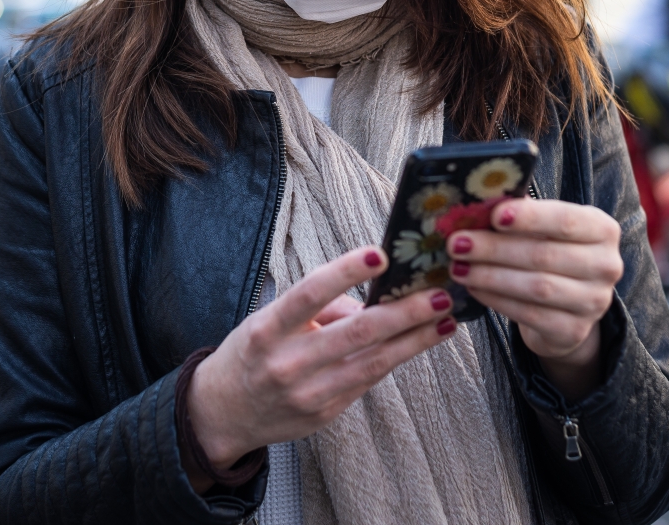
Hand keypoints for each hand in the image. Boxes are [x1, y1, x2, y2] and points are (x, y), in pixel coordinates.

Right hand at [185, 245, 457, 483]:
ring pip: (374, 362)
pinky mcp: (325, 414)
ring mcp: (309, 393)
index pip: (310, 293)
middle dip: (405, 312)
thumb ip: (319, 309)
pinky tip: (417, 342)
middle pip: (356, 333)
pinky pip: (367, 380)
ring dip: (415, 340)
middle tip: (439, 294)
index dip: (345, 272)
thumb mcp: (269, 320)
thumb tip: (372, 300)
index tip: (380, 255)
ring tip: (445, 319)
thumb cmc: (252, 353)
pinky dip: (394, 358)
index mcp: (268, 329)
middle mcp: (288, 363)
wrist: (223, 412)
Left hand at [446, 199, 622, 401]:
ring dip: (490, 276)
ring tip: (458, 267)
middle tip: (457, 242)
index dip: (530, 218)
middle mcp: (606, 265)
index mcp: (602, 229)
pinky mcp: (574, 330)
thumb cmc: (551, 253)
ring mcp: (594, 302)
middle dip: (495, 248)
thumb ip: (519, 214)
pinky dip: (496, 300)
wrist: (568, 308)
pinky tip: (473, 288)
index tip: (494, 215)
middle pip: (544, 255)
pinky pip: (529, 314)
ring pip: (536, 287)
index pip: (566, 220)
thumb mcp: (544, 229)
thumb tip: (477, 201)